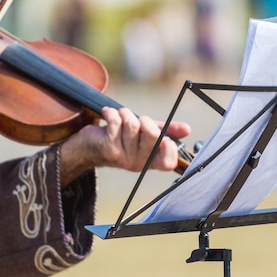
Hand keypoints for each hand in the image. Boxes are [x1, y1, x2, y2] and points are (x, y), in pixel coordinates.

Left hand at [60, 107, 190, 185]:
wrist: (88, 147)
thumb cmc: (120, 138)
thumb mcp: (145, 134)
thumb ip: (165, 131)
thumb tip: (187, 129)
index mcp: (150, 162)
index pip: (169, 162)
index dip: (169, 146)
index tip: (163, 138)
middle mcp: (138, 163)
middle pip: (153, 135)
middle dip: (145, 120)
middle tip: (137, 119)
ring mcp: (123, 157)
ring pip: (132, 125)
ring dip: (125, 113)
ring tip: (120, 115)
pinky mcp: (109, 149)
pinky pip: (116, 122)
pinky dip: (112, 113)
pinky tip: (107, 113)